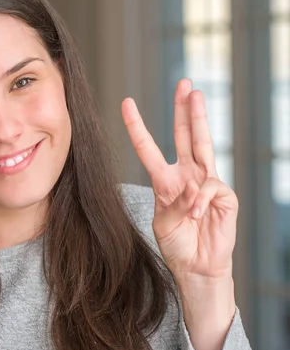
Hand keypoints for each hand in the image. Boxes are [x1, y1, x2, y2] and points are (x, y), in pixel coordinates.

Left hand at [122, 78, 237, 280]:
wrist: (196, 267)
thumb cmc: (177, 244)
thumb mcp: (162, 222)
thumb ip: (172, 204)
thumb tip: (193, 188)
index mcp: (166, 181)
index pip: (150, 148)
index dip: (138, 127)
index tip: (126, 104)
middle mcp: (187, 176)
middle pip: (185, 136)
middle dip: (184, 109)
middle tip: (184, 83)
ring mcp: (206, 183)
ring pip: (203, 144)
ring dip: (199, 118)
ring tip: (195, 95)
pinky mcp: (224, 196)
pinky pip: (210, 188)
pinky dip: (199, 201)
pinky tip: (196, 215)